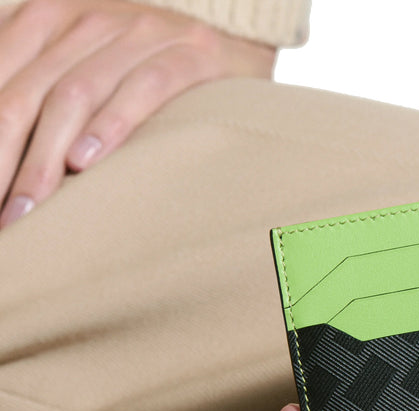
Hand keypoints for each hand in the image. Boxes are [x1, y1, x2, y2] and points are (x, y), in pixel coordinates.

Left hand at [0, 0, 275, 227]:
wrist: (231, 54)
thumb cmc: (151, 77)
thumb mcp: (89, 77)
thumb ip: (44, 100)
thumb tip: (10, 158)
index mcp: (51, 19)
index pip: (1, 81)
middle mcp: (89, 19)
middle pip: (28, 95)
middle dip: (5, 159)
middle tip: (3, 217)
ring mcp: (141, 33)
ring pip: (75, 94)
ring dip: (47, 157)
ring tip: (31, 206)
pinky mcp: (189, 54)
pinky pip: (144, 88)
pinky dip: (112, 124)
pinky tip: (88, 163)